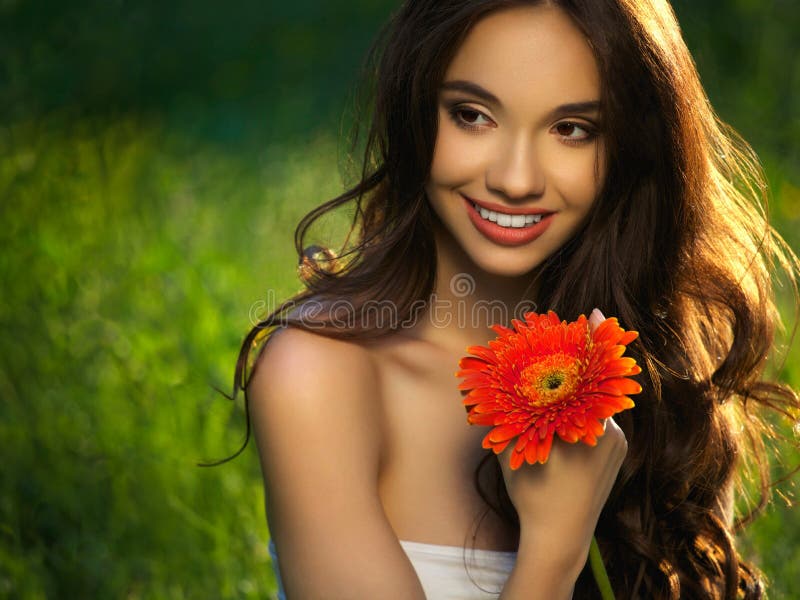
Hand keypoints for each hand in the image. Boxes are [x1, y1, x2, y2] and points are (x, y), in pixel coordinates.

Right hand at [498, 308, 627, 565]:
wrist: (560, 537)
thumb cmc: (530, 490)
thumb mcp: (509, 446)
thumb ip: (503, 411)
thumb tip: (488, 381)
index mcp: (581, 423)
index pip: (588, 371)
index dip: (592, 340)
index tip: (599, 313)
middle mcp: (608, 430)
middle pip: (592, 384)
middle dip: (578, 364)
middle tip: (567, 342)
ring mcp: (617, 444)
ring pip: (595, 404)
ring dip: (579, 393)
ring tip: (557, 388)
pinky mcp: (619, 455)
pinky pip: (601, 423)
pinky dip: (584, 414)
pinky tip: (564, 420)